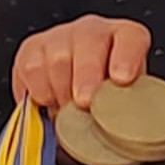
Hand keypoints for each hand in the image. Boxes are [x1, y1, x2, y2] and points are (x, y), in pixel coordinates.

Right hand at [12, 14, 149, 109]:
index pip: (132, 38)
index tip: (122, 78)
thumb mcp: (124, 102)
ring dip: (61, 92)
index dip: (127, 56)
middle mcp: (93, 31)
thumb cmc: (104, 99)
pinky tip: (50, 101)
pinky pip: (31, 68)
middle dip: (86, 76)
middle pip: (89, 43)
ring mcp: (60, 36)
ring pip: (56, 59)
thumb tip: (133, 133)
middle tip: (84, 102)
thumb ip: (128, 109)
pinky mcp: (32, 48)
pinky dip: (39, 92)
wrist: (76, 97)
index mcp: (126, 38)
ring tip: (69, 110)